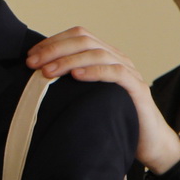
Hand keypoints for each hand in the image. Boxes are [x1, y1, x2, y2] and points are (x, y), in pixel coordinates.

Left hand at [26, 27, 179, 173]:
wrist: (149, 143)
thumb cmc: (113, 119)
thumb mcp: (87, 96)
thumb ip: (70, 83)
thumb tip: (35, 78)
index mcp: (104, 56)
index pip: (77, 36)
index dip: (52, 42)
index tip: (31, 55)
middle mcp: (117, 58)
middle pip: (84, 41)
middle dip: (55, 49)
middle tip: (33, 63)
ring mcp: (129, 72)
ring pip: (98, 53)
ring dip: (69, 60)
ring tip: (48, 72)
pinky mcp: (138, 89)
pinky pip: (117, 73)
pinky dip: (95, 71)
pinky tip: (77, 76)